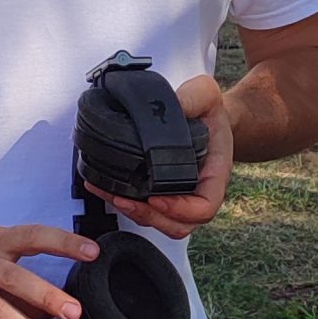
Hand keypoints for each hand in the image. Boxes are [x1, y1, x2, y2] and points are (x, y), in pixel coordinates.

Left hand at [95, 73, 234, 241]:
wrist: (204, 118)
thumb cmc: (207, 110)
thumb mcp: (206, 94)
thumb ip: (195, 97)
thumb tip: (175, 105)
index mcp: (214, 175)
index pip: (204, 208)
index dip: (180, 209)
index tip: (157, 197)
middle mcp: (198, 192)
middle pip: (178, 224)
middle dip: (150, 216)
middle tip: (125, 200)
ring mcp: (180, 197)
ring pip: (160, 222)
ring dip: (134, 214)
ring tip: (111, 194)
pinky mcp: (161, 194)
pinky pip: (146, 211)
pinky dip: (124, 205)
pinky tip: (103, 187)